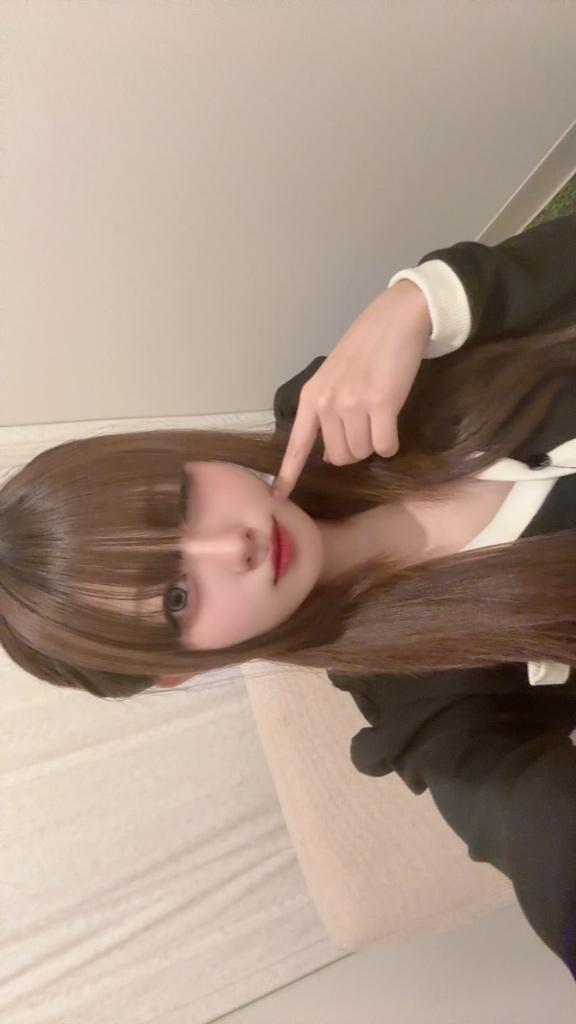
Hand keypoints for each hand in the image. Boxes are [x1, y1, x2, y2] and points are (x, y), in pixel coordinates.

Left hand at [272, 280, 432, 499]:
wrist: (395, 319)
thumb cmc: (366, 349)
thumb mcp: (334, 378)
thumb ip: (327, 412)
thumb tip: (332, 455)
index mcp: (311, 397)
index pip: (297, 444)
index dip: (288, 473)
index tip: (277, 498)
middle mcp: (327, 402)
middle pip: (340, 456)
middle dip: (355, 449)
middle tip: (366, 424)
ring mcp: (353, 403)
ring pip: (363, 452)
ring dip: (374, 444)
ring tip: (380, 415)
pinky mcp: (382, 404)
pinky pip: (384, 446)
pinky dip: (390, 443)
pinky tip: (392, 422)